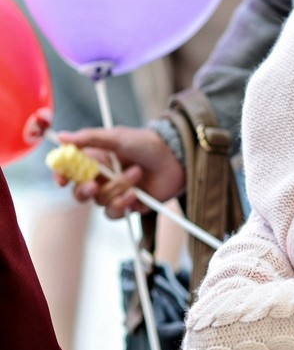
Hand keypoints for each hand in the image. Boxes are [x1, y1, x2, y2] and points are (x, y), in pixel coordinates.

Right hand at [55, 127, 184, 218]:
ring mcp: (116, 193)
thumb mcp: (118, 137)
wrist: (176, 159)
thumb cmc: (148, 144)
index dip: (62, 177)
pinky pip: (115, 213)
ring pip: (100, 202)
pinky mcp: (130, 205)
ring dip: (117, 189)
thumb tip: (61, 137)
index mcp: (95, 160)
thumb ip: (90, 138)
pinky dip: (122, 204)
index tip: (62, 180)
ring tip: (137, 173)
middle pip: (80, 193)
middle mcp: (103, 178)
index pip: (70, 171)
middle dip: (84, 190)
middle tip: (94, 185)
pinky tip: (135, 195)